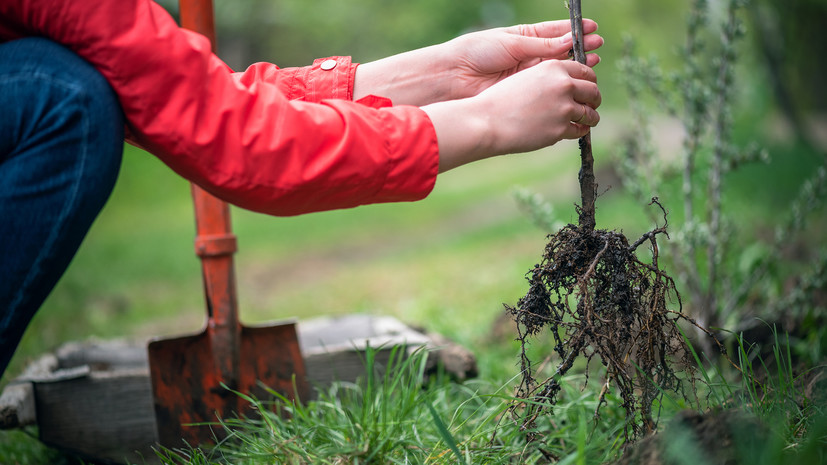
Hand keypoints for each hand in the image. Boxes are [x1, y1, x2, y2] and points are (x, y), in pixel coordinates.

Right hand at [423, 59, 600, 171]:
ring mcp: (563, 108)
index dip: (589, 80)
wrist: (487, 121)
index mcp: (554, 67)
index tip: (587, 88)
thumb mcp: (526, 78)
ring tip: (586, 121)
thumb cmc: (501, 100)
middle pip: (593, 91)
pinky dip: (579, 131)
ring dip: (591, 118)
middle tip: (591, 106)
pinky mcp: (560, 129)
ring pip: (590, 114)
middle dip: (594, 99)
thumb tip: (568, 87)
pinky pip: (579, 131)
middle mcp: (563, 85)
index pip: (585, 71)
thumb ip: (549, 79)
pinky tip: (574, 131)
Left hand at [442, 19, 602, 99]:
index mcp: (523, 38)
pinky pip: (546, 90)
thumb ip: (541, 45)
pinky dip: (561, 88)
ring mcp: (526, 76)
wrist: (454, 77)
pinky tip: (575, 85)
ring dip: (575, 69)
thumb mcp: (512, 43)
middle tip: (598, 48)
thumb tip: (568, 41)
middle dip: (579, 50)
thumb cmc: (478, 53)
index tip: (593, 30)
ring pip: (556, 72)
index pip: (554, 34)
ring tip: (593, 64)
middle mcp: (527, 56)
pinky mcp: (523, 93)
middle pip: (559, 53)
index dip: (574, 33)